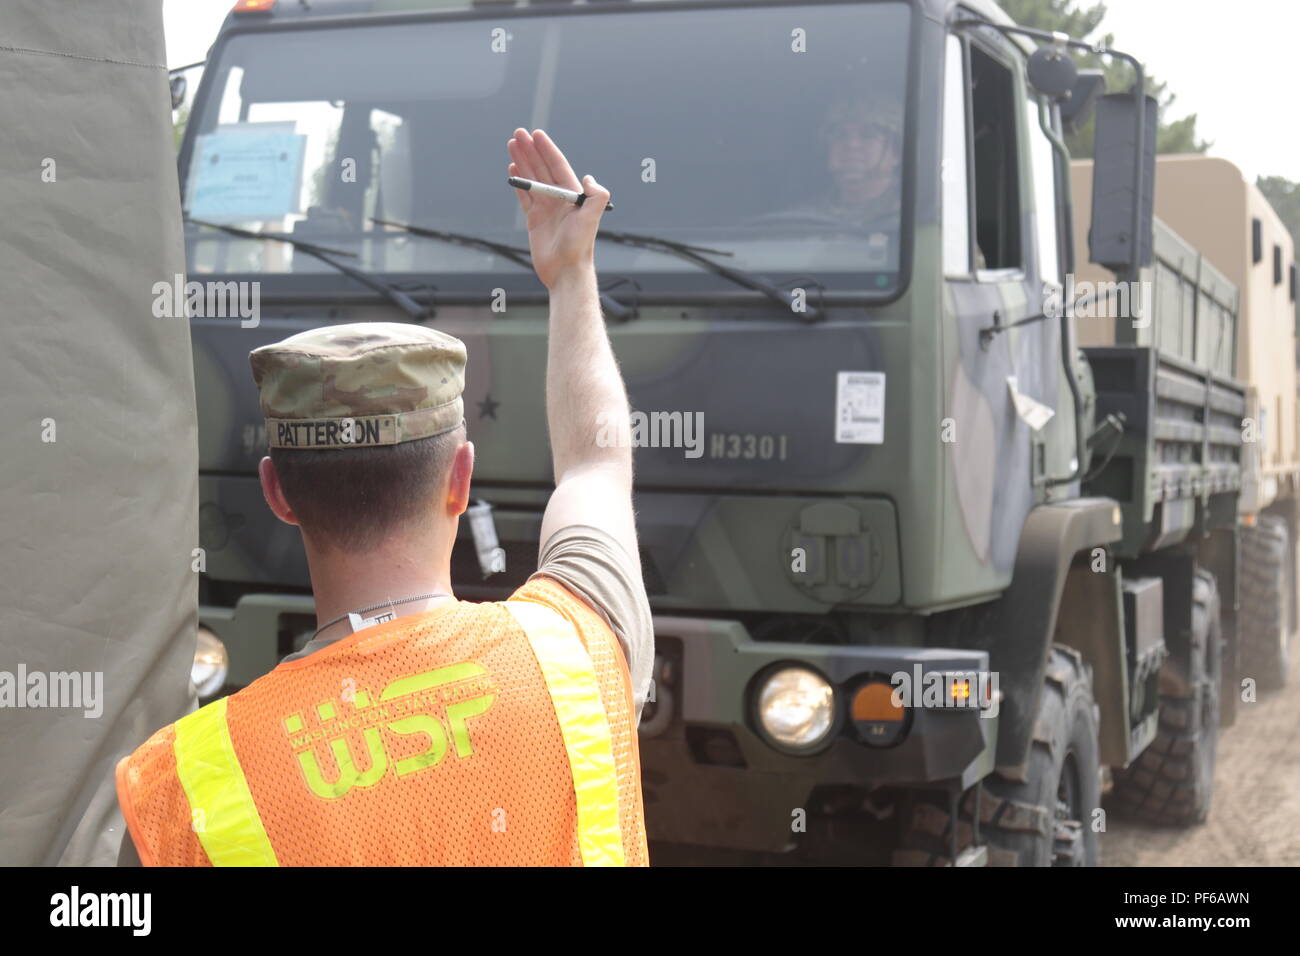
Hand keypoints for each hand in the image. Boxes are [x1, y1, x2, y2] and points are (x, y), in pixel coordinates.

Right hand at [507, 128, 609, 289]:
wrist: (566, 271)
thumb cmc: (580, 246)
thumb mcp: (591, 219)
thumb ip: (596, 197)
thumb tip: (589, 178)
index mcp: (573, 195)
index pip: (558, 166)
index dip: (547, 149)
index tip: (536, 134)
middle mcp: (560, 199)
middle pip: (542, 168)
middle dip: (530, 150)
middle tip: (517, 133)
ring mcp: (546, 208)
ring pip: (532, 179)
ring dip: (522, 161)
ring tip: (511, 145)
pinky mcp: (534, 219)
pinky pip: (524, 196)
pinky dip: (518, 182)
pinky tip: (512, 168)